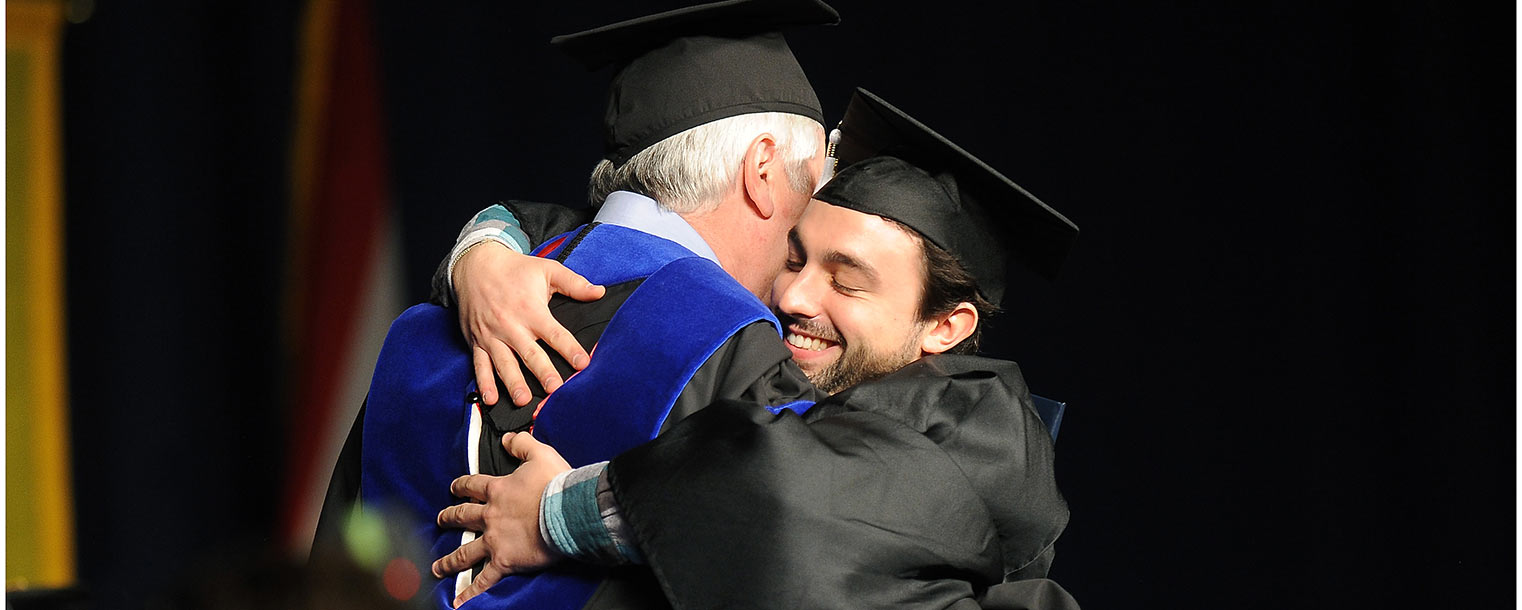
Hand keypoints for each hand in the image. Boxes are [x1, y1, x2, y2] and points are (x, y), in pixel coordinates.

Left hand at [432, 432, 571, 606]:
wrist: (567, 512)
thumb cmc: (557, 484)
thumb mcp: (541, 454)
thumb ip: (522, 444)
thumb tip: (508, 438)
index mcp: (498, 491)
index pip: (473, 485)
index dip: (462, 485)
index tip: (454, 487)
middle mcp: (491, 516)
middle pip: (463, 517)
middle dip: (449, 517)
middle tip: (439, 519)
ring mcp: (495, 541)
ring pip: (466, 551)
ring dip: (449, 560)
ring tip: (437, 567)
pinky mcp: (505, 561)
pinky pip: (484, 579)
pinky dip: (470, 592)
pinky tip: (457, 602)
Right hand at [454, 242, 604, 405]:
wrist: (475, 266)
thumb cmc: (515, 270)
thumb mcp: (546, 270)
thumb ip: (574, 283)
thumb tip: (600, 292)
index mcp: (531, 310)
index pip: (555, 333)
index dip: (570, 349)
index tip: (583, 364)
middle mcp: (511, 325)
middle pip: (529, 353)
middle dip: (542, 372)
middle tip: (554, 389)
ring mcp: (492, 335)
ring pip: (503, 363)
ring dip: (513, 382)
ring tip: (523, 399)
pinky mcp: (477, 341)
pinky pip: (479, 364)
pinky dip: (483, 382)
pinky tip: (490, 398)